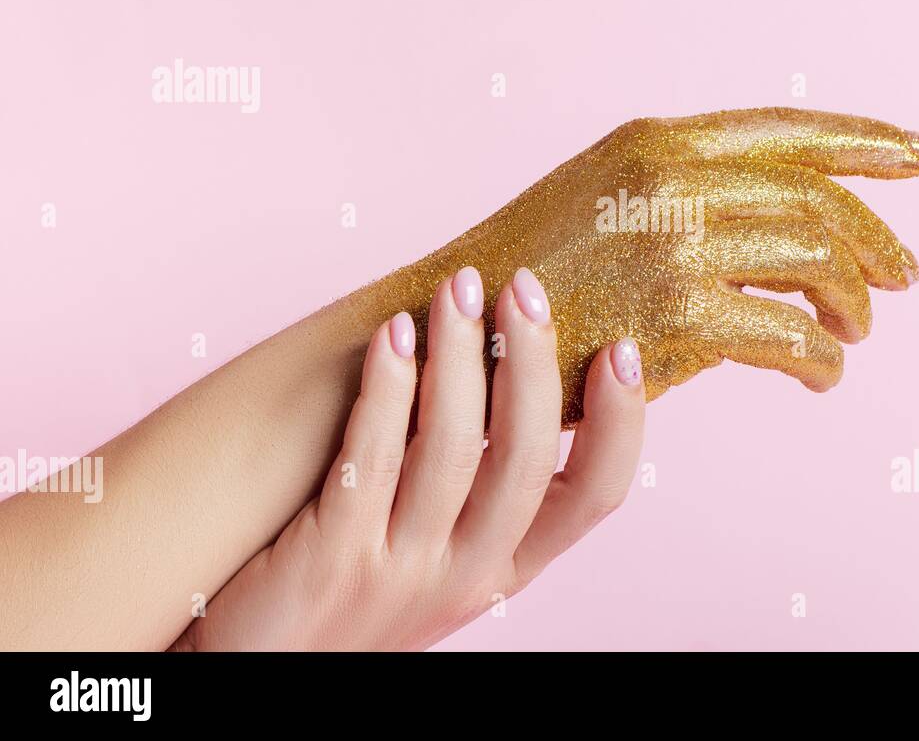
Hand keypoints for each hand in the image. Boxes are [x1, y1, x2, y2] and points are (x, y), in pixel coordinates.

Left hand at [173, 268, 644, 650]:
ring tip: (459, 286)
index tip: (622, 348)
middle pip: (529, 458)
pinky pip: (374, 456)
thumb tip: (510, 369)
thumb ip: (473, 488)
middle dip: (533, 360)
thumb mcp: (434, 555)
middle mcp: (468, 576)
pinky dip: (390, 387)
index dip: (620, 421)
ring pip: (454, 448)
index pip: (596, 496)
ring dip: (460, 354)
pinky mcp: (333, 560)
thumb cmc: (347, 589)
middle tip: (525, 286)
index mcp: (506, 569)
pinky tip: (393, 333)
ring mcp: (402, 573)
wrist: (259, 669)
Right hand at [356, 107, 918, 423]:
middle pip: (813, 197)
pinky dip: (820, 358)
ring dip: (850, 303)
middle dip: (872, 239)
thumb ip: (693, 208)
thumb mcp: (609, 210)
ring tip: (856, 333)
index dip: (864, 142)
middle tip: (904, 278)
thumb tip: (791, 246)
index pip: (785, 129)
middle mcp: (670, 176)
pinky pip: (790, 334)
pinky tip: (822, 376)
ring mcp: (674, 240)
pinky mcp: (676, 314)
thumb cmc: (529, 286)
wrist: (447, 340)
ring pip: (813, 259)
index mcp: (654, 141)